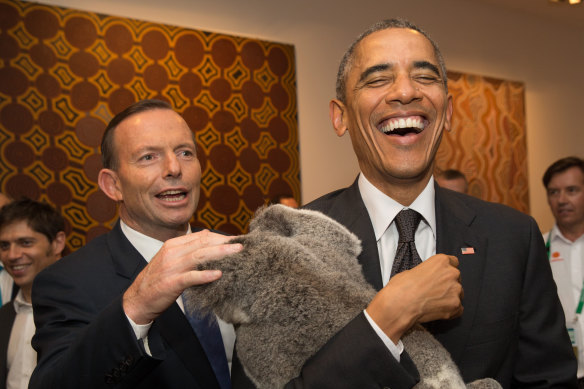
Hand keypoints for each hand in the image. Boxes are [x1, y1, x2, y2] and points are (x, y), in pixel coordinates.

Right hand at [123, 230, 241, 323]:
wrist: (138, 300)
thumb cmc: (159, 280)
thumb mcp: (171, 259)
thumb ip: (188, 249)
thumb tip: (208, 237)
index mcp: (173, 245)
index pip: (201, 236)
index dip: (220, 237)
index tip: (236, 240)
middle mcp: (172, 253)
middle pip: (203, 243)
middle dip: (224, 243)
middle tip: (242, 244)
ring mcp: (171, 267)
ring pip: (199, 256)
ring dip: (220, 253)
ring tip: (236, 253)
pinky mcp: (171, 283)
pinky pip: (191, 277)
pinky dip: (205, 275)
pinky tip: (218, 274)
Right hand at [366, 254, 462, 342]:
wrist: (399, 305)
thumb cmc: (402, 288)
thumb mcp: (412, 270)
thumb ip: (427, 272)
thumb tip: (428, 278)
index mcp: (441, 261)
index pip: (453, 262)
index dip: (446, 270)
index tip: (442, 276)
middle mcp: (451, 273)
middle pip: (457, 278)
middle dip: (448, 284)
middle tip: (435, 291)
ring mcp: (456, 290)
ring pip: (458, 294)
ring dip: (449, 298)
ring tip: (434, 302)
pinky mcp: (456, 305)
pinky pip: (458, 309)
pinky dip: (450, 310)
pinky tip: (437, 310)